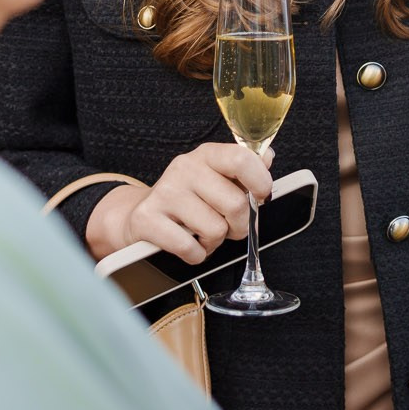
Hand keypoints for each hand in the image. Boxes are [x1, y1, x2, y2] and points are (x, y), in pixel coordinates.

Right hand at [83, 141, 274, 262]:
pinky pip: (191, 249)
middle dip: (239, 225)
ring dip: (214, 242)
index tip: (261, 196)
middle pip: (235, 204)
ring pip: (215, 230)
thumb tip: (267, 157)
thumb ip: (244, 169)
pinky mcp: (148, 219)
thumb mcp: (216, 178)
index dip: (260, 181)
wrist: (141, 215)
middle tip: (229, 226)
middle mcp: (184, 168)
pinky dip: (196, 254)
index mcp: (206, 155)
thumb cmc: (188, 199)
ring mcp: (165, 193)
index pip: (241, 158)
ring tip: (203, 234)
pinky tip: (189, 244)